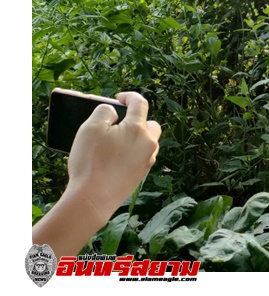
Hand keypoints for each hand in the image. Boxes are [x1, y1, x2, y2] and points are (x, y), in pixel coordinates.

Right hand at [66, 92, 161, 222]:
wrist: (93, 198)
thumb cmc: (90, 162)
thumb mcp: (90, 128)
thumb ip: (104, 112)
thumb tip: (114, 112)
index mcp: (138, 129)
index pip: (140, 104)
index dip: (130, 97)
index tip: (120, 98)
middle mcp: (148, 143)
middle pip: (151, 124)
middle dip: (137, 120)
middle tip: (119, 123)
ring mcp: (147, 160)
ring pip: (148, 142)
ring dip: (135, 137)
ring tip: (115, 141)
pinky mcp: (142, 174)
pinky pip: (142, 156)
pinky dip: (132, 152)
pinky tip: (115, 157)